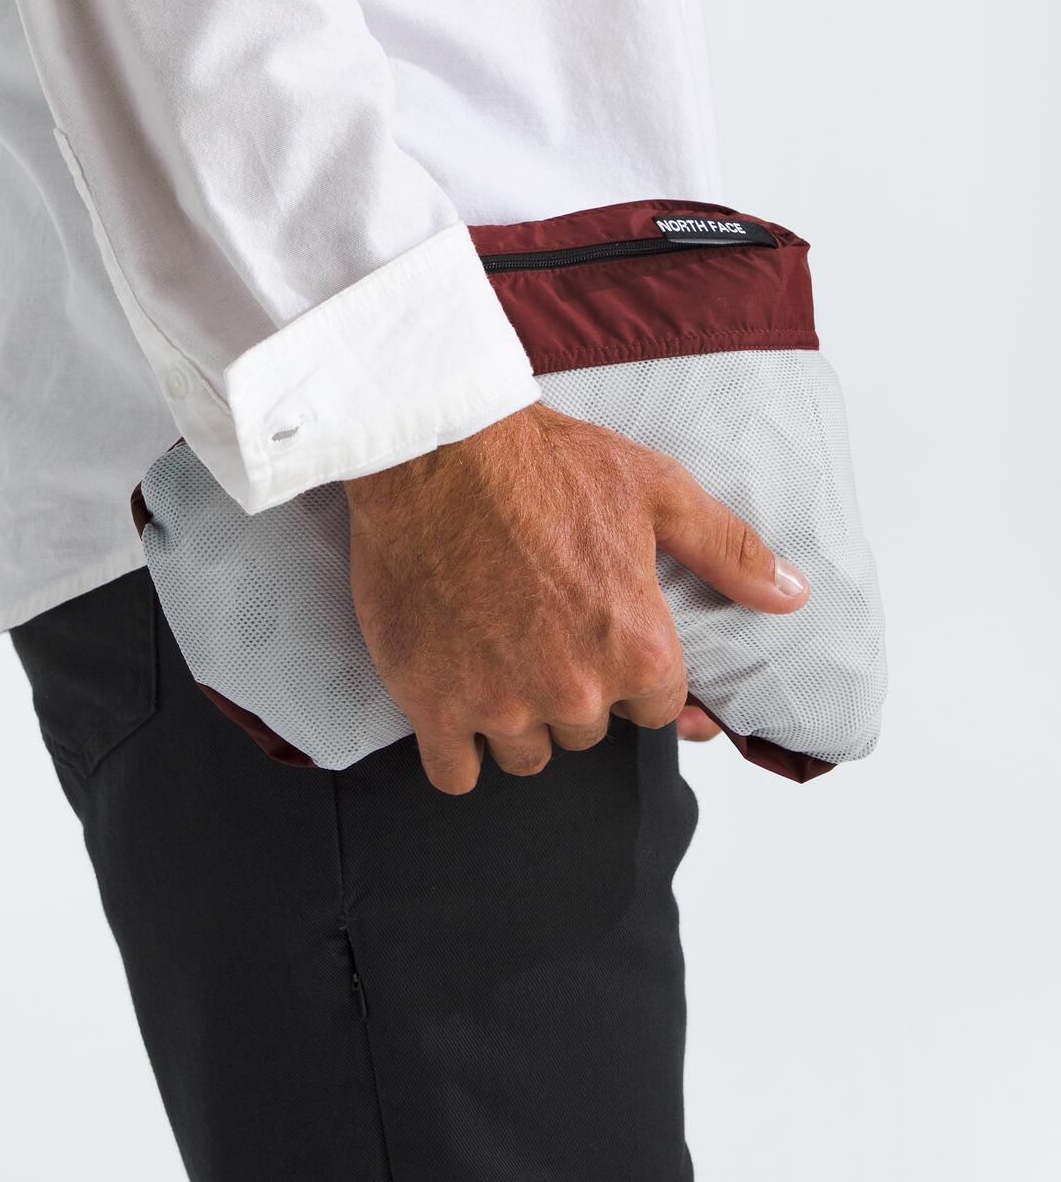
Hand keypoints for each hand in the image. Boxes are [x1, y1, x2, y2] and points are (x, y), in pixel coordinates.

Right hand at [344, 402, 807, 792]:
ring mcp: (501, 704)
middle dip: (571, 689)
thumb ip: (728, 551)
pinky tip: (455, 698)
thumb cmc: (546, 466)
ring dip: (515, 718)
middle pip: (588, 730)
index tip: (603, 640)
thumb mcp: (656, 491)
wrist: (439, 453)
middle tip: (541, 629)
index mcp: (639, 649)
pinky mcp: (435, 705)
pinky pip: (455, 772)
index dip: (632, 672)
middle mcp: (576, 689)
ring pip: (526, 753)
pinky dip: (457, 747)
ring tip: (495, 654)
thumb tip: (791, 595)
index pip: (659, 709)